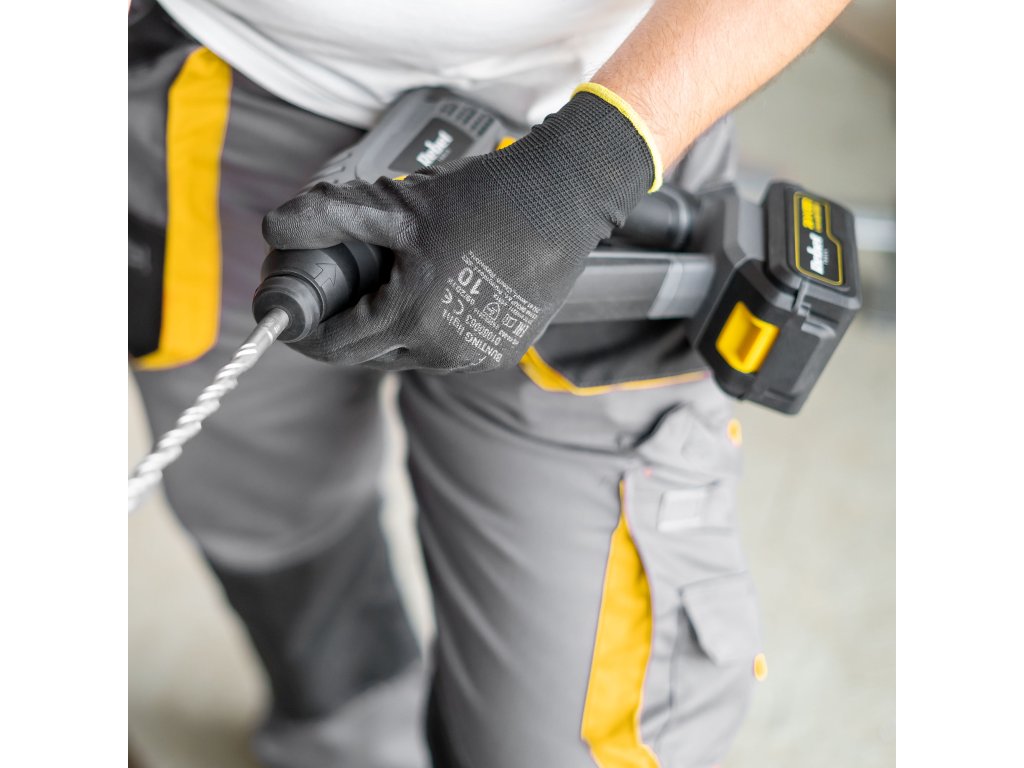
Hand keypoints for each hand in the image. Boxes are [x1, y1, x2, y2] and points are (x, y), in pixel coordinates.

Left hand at [262, 85, 658, 372]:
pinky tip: (438, 298)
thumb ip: (331, 217)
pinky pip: (448, 354)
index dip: (306, 334)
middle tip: (343, 294)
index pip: (336, 347)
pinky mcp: (502, 352)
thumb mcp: (398, 205)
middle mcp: (443, 349)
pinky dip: (432, 334)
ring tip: (395, 288)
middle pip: (370, 356)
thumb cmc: (482, 199)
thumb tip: (273, 227)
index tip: (292, 319)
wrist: (562, 200)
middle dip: (349, 330)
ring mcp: (475, 356)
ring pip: (410, 357)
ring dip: (393, 333)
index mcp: (411, 315)